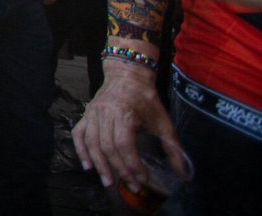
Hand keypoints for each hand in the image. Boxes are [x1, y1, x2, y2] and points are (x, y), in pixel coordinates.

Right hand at [72, 60, 185, 189]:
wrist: (127, 74)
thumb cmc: (146, 99)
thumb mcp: (163, 121)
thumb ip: (173, 147)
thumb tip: (182, 173)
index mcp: (124, 114)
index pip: (124, 144)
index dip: (132, 164)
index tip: (143, 178)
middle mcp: (105, 114)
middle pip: (107, 146)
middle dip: (119, 169)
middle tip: (131, 186)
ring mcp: (93, 113)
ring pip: (91, 143)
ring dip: (99, 164)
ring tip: (108, 182)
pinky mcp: (86, 114)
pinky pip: (79, 134)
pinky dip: (81, 150)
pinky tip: (88, 166)